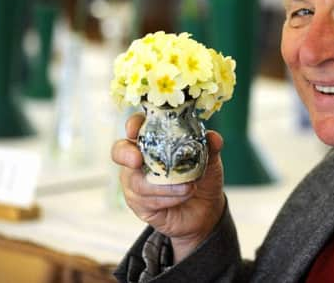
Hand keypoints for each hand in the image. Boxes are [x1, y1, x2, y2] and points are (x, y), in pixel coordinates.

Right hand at [111, 113, 225, 262]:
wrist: (207, 209)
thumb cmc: (202, 176)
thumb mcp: (210, 159)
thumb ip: (210, 146)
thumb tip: (213, 137)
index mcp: (153, 140)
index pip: (136, 125)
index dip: (133, 124)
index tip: (134, 129)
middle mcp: (139, 158)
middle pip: (120, 151)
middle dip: (126, 154)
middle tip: (138, 160)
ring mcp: (136, 182)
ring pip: (137, 181)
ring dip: (164, 185)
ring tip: (189, 186)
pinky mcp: (139, 204)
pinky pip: (146, 201)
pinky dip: (167, 198)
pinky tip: (182, 196)